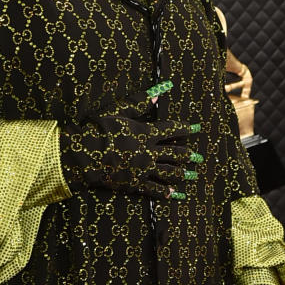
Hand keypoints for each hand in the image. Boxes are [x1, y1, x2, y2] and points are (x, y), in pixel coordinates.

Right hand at [59, 81, 203, 201]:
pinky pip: (153, 189)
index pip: (171, 129)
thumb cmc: (99, 130)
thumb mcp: (118, 111)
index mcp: (146, 133)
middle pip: (174, 153)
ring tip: (191, 176)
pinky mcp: (134, 184)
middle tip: (199, 158)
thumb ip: (139, 102)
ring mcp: (143, 169)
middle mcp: (149, 152)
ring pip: (168, 172)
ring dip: (181, 174)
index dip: (185, 128)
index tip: (197, 128)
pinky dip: (164, 192)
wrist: (84, 155)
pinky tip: (173, 194)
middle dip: (187, 155)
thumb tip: (159, 91)